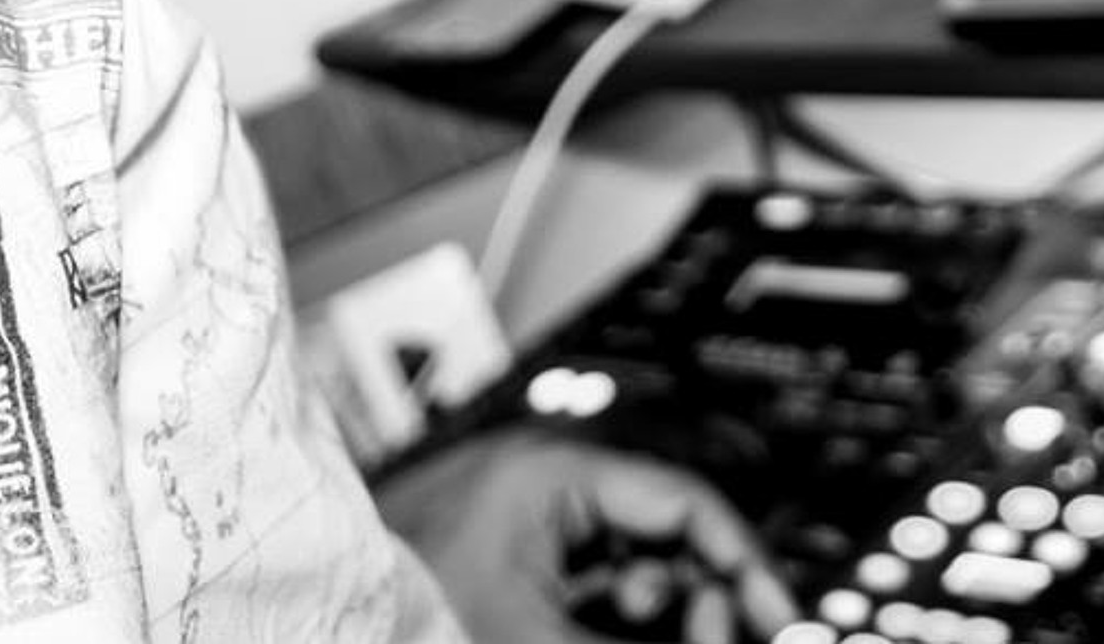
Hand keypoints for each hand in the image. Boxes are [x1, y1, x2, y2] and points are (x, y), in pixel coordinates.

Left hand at [373, 427, 795, 643]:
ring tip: (648, 634)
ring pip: (626, 578)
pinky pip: (584, 597)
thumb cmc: (405, 601)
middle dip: (696, 601)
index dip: (742, 564)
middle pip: (662, 542)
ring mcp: (524, 535)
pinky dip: (607, 622)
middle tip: (714, 639)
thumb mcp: (538, 635)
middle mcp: (548, 492)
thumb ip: (631, 642)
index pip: (683, 505)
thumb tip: (711, 635)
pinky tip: (602, 635)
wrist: (324, 615)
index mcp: (561, 476)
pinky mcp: (503, 575)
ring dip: (654, 617)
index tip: (779, 617)